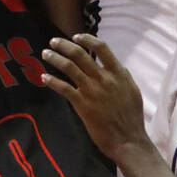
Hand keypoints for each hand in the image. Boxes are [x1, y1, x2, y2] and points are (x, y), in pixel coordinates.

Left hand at [41, 33, 146, 161]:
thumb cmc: (132, 117)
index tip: (76, 37)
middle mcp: (104, 78)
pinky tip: (44, 78)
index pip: (102, 48)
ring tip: (45, 54)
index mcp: (118, 73)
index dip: (86, 39)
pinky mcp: (82, 104)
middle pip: (80, 54)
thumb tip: (115, 67)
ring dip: (54, 58)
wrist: (127, 139)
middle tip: (53, 42)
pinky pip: (63, 88)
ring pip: (69, 67)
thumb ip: (123, 77)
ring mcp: (91, 90)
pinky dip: (52, 81)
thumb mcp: (133, 91)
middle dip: (63, 45)